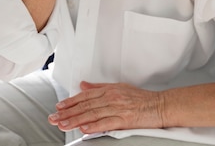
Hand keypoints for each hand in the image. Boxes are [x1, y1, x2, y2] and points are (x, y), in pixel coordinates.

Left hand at [48, 81, 164, 133]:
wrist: (160, 105)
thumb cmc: (142, 99)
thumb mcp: (119, 88)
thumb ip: (99, 87)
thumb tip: (84, 85)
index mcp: (110, 90)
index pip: (85, 96)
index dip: (70, 101)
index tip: (59, 107)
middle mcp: (112, 97)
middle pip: (85, 105)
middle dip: (67, 112)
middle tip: (54, 118)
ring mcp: (118, 108)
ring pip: (92, 114)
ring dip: (75, 120)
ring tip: (62, 125)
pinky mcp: (124, 119)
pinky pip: (105, 123)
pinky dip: (93, 126)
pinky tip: (83, 128)